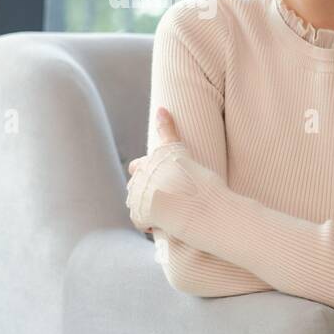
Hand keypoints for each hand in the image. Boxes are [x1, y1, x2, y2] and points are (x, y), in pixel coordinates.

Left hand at [126, 107, 183, 233]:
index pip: (137, 166)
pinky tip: (164, 224)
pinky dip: (150, 224)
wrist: (198, 204)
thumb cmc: (194, 176)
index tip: (156, 178)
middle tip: (167, 197)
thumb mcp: (178, 148)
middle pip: (135, 185)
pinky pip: (140, 221)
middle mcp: (139, 178)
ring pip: (136, 203)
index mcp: (148, 163)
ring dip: (147, 207)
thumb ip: (167, 131)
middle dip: (145, 190)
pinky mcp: (139, 215)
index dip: (145, 173)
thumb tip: (161, 108)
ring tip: (168, 211)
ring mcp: (138, 197)